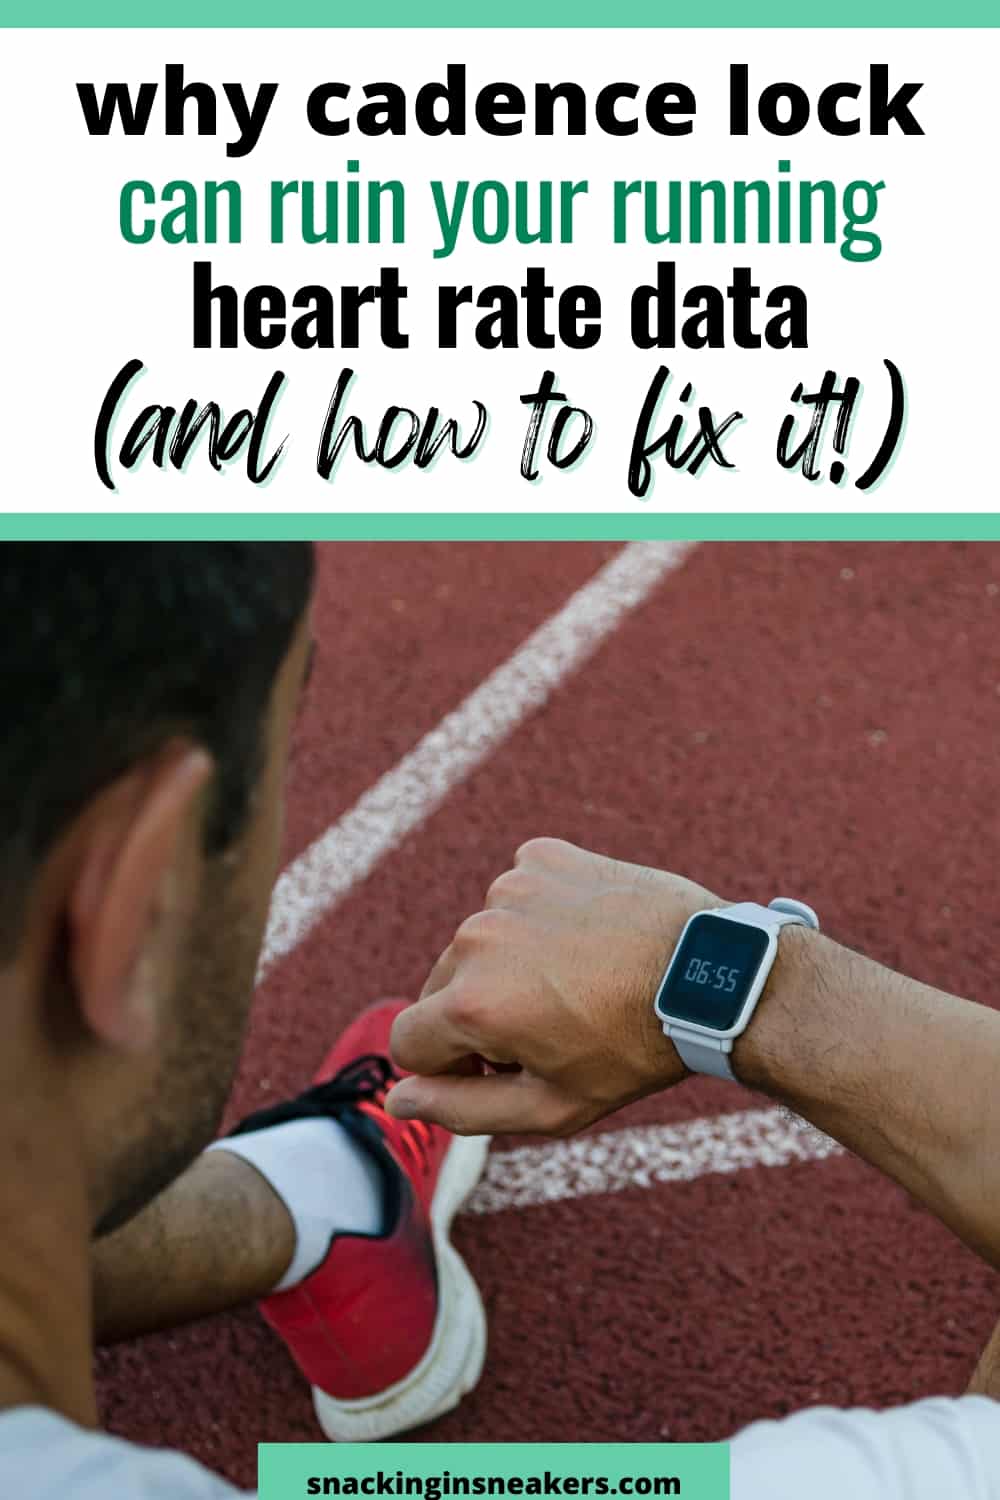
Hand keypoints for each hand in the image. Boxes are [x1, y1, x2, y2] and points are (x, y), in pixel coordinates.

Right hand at [387, 838, 718, 1136]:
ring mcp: (508, 889)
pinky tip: (585, 936)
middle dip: (478, 1014)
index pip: (408, 1043)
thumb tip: (396, 1100)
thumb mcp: (552, 1106)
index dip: (451, 1066)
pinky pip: (515, 895)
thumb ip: (462, 1109)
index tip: (504, 1065)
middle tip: (551, 1027)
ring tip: (576, 980)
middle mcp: (477, 937)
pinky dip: (537, 916)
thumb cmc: (636, 1050)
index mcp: (470, 1004)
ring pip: (479, 942)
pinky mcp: (540, 858)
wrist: (711, 974)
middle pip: (441, 990)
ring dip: (508, 963)